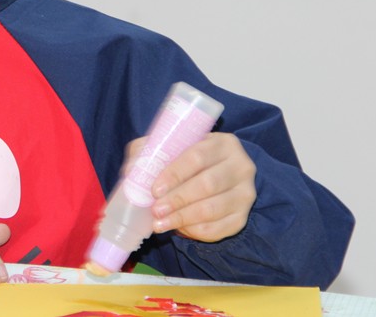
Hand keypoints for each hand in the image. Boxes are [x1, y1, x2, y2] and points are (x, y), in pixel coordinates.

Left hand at [124, 133, 256, 241]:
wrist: (218, 174)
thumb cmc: (189, 159)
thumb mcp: (172, 146)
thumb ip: (149, 152)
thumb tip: (130, 172)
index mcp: (223, 143)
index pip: (198, 156)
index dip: (175, 174)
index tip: (155, 189)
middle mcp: (241, 166)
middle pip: (208, 184)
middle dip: (178, 199)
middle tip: (155, 210)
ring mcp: (245, 193)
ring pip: (214, 209)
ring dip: (183, 218)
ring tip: (160, 224)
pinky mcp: (242, 217)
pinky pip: (219, 229)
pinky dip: (196, 231)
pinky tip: (179, 229)